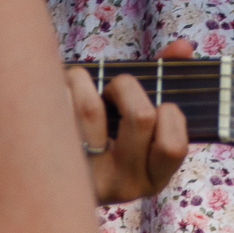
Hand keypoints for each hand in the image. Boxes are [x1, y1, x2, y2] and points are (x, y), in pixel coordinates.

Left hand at [65, 50, 190, 204]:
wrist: (49, 179)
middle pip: (140, 116)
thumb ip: (165, 81)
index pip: (173, 145)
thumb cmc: (106, 138)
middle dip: (125, 85)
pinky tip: (55, 97)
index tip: (155, 106)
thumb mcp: (140, 123)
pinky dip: (56, 91)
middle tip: (111, 90)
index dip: (169, 113)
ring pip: (91, 108)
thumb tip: (184, 46)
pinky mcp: (53, 165)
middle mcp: (123, 186)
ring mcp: (88, 179)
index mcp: (152, 178)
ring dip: (83, 79)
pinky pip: (56, 110)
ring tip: (78, 83)